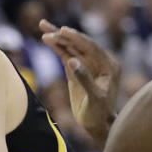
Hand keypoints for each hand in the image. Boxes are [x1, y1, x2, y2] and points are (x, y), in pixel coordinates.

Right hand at [39, 19, 120, 143]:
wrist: (97, 125)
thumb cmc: (99, 114)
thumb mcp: (94, 98)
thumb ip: (84, 79)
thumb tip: (71, 61)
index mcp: (108, 65)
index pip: (90, 47)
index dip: (76, 37)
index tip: (63, 30)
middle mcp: (99, 62)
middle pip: (79, 44)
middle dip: (63, 34)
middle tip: (46, 26)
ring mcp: (87, 65)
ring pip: (71, 48)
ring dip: (57, 38)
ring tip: (42, 26)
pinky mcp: (77, 70)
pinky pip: (66, 56)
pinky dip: (57, 48)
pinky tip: (47, 40)